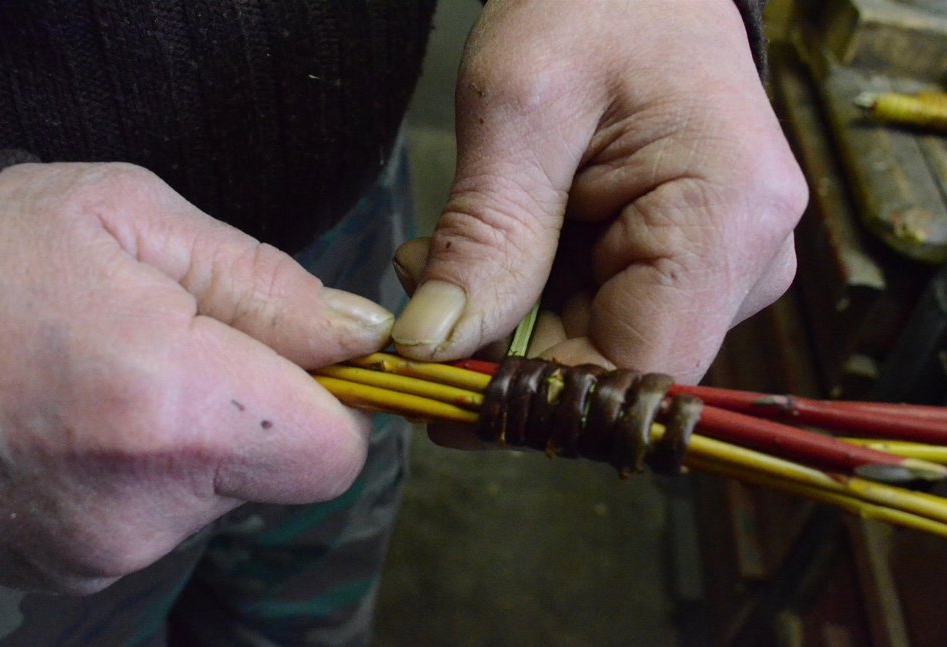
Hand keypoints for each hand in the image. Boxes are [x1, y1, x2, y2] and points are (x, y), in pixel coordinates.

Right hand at [0, 163, 392, 592]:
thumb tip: (358, 335)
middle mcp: (142, 506)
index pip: (334, 450)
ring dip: (202, 435)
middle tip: (188, 344)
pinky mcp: (70, 568)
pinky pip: (161, 516)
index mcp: (170, 408)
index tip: (300, 352)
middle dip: (265, 407)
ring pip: (223, 492)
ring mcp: (101, 551)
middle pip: (282, 472)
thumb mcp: (129, 217)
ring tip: (119, 376)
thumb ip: (266, 282)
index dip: (335, 399)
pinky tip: (88, 417)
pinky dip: (150, 469)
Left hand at [391, 0, 806, 383]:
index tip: (440, 387)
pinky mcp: (687, 266)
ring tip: (444, 257)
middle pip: (612, 368)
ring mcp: (722, 269)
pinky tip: (490, 253)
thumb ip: (485, 235)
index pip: (634, 372)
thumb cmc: (593, 4)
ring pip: (595, 351)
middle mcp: (747, 261)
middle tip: (423, 295)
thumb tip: (435, 348)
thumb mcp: (518, 107)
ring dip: (507, 326)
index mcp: (728, 220)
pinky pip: (598, 320)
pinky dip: (529, 304)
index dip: (535, 400)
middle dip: (504, 353)